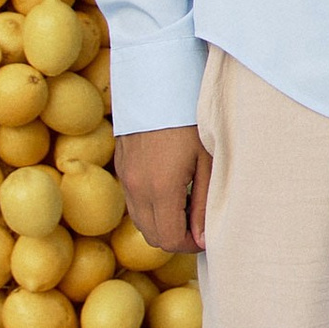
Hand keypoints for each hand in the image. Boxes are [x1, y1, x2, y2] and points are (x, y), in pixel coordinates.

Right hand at [120, 127, 211, 255]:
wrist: (160, 81)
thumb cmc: (193, 119)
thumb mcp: (208, 161)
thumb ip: (204, 204)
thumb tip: (202, 239)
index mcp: (160, 188)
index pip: (169, 239)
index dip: (189, 246)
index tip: (207, 236)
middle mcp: (136, 187)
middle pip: (152, 236)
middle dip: (176, 237)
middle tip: (199, 222)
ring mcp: (124, 176)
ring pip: (140, 220)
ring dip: (162, 222)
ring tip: (187, 203)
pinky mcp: (120, 165)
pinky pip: (133, 200)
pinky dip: (150, 206)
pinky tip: (171, 188)